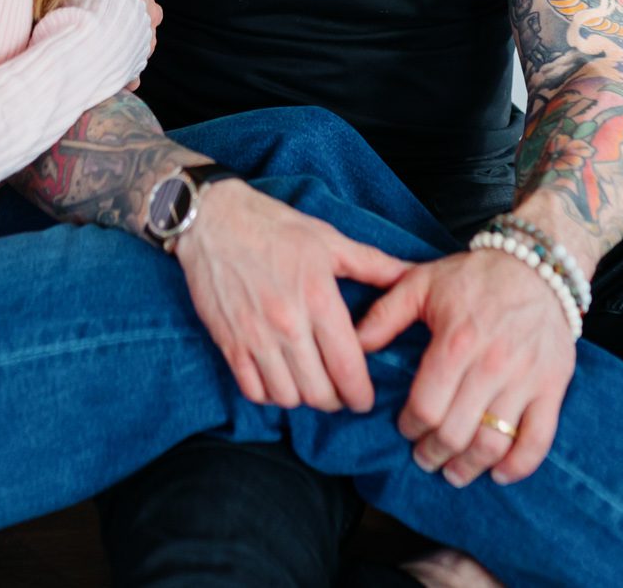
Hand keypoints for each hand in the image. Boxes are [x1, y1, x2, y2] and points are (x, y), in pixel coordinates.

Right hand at [111, 0, 163, 88]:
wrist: (84, 34)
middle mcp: (148, 13)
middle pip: (155, 12)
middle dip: (139, 17)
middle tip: (116, 19)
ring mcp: (146, 40)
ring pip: (147, 42)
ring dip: (132, 44)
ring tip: (108, 47)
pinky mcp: (137, 65)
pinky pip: (135, 71)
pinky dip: (126, 74)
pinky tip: (110, 76)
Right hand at [175, 179, 412, 413]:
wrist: (212, 220)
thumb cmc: (273, 227)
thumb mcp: (328, 240)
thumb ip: (372, 263)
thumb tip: (410, 274)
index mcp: (318, 298)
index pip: (348, 368)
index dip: (361, 394)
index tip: (364, 398)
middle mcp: (287, 324)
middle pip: (319, 393)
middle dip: (336, 401)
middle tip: (340, 394)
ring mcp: (254, 336)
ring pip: (287, 397)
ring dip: (302, 398)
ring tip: (309, 385)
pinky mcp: (228, 343)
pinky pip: (253, 391)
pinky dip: (269, 395)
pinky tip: (278, 379)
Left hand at [355, 250, 577, 486]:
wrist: (537, 264)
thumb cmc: (474, 275)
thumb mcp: (421, 282)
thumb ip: (385, 315)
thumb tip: (353, 344)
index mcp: (455, 343)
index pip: (425, 408)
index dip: (409, 427)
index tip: (405, 428)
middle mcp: (491, 366)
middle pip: (455, 433)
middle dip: (433, 453)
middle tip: (424, 457)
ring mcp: (525, 379)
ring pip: (493, 443)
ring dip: (468, 467)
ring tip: (453, 472)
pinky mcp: (552, 386)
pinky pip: (538, 439)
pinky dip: (518, 466)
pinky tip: (498, 474)